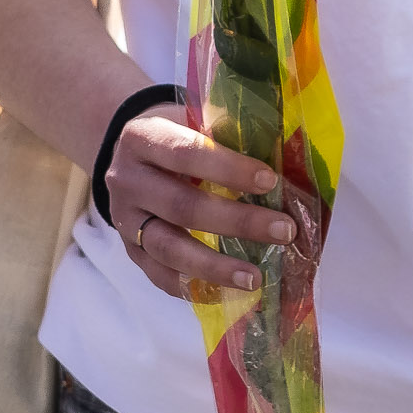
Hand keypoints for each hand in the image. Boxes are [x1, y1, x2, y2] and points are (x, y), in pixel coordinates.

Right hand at [103, 103, 306, 301]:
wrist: (131, 155)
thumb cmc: (177, 135)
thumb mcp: (194, 121)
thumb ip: (228, 135)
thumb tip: (288, 161)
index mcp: (143, 137)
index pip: (185, 153)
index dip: (228, 168)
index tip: (269, 181)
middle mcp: (127, 180)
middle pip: (182, 206)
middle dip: (237, 222)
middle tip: (283, 231)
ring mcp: (124, 220)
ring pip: (168, 248)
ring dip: (215, 266)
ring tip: (254, 278)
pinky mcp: (130, 251)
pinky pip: (160, 276)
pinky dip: (193, 287)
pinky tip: (227, 292)